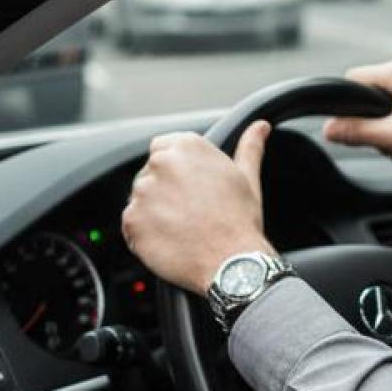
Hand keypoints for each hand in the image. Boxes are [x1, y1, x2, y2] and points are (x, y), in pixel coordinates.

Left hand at [122, 123, 275, 295]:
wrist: (232, 263)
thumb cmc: (240, 221)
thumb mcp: (247, 178)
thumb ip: (249, 147)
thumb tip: (260, 127)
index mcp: (187, 147)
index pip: (163, 148)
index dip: (175, 171)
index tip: (188, 189)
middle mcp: (161, 163)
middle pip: (151, 174)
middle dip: (164, 192)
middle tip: (190, 213)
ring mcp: (143, 192)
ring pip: (141, 199)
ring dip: (154, 213)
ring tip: (182, 229)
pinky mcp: (132, 220)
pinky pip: (131, 224)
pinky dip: (145, 234)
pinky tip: (170, 241)